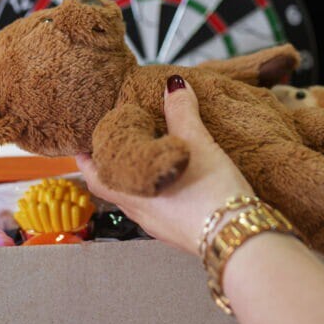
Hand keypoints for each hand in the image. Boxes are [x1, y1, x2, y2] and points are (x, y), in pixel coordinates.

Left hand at [76, 76, 253, 254]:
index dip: (87, 160)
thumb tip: (173, 87)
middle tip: (118, 145)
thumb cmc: (210, 195)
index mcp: (133, 194)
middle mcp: (142, 213)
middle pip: (114, 188)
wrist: (238, 236)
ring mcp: (161, 227)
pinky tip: (177, 182)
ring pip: (138, 200)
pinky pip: (161, 210)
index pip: (95, 178)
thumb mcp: (196, 146)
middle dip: (113, 167)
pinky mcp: (182, 233)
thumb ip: (182, 114)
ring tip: (149, 158)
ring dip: (138, 180)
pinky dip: (160, 193)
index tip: (84, 145)